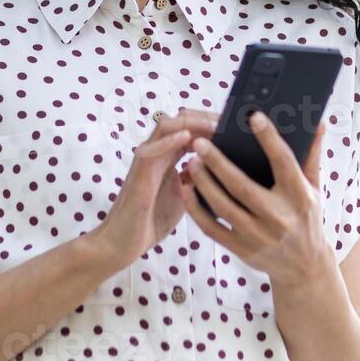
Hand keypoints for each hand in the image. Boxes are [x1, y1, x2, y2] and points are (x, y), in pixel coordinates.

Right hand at [91, 110, 218, 270]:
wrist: (124, 242)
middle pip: (180, 121)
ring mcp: (147, 160)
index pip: (191, 129)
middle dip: (205, 117)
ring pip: (166, 127)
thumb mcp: (185, 194)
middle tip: (230, 120)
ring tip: (214, 125)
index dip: (211, 123)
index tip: (235, 124)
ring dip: (191, 123)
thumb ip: (198, 178)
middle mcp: (157, 153)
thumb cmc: (153, 219)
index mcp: (169, 156)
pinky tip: (185, 137)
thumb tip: (224, 167)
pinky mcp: (138, 174)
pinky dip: (168, 141)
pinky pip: (152, 150)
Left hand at [178, 110, 332, 286]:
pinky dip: (197, 209)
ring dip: (204, 183)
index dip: (269, 139)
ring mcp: (259, 236)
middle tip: (200, 143)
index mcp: (299, 196)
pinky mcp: (243, 250)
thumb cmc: (307, 218)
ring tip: (192, 162)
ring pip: (224, 207)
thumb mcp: (314, 188)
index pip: (283, 162)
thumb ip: (312, 155)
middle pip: (242, 187)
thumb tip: (318, 122)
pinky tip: (187, 190)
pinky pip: (213, 228)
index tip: (253, 117)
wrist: (305, 268)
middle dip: (218, 163)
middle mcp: (279, 217)